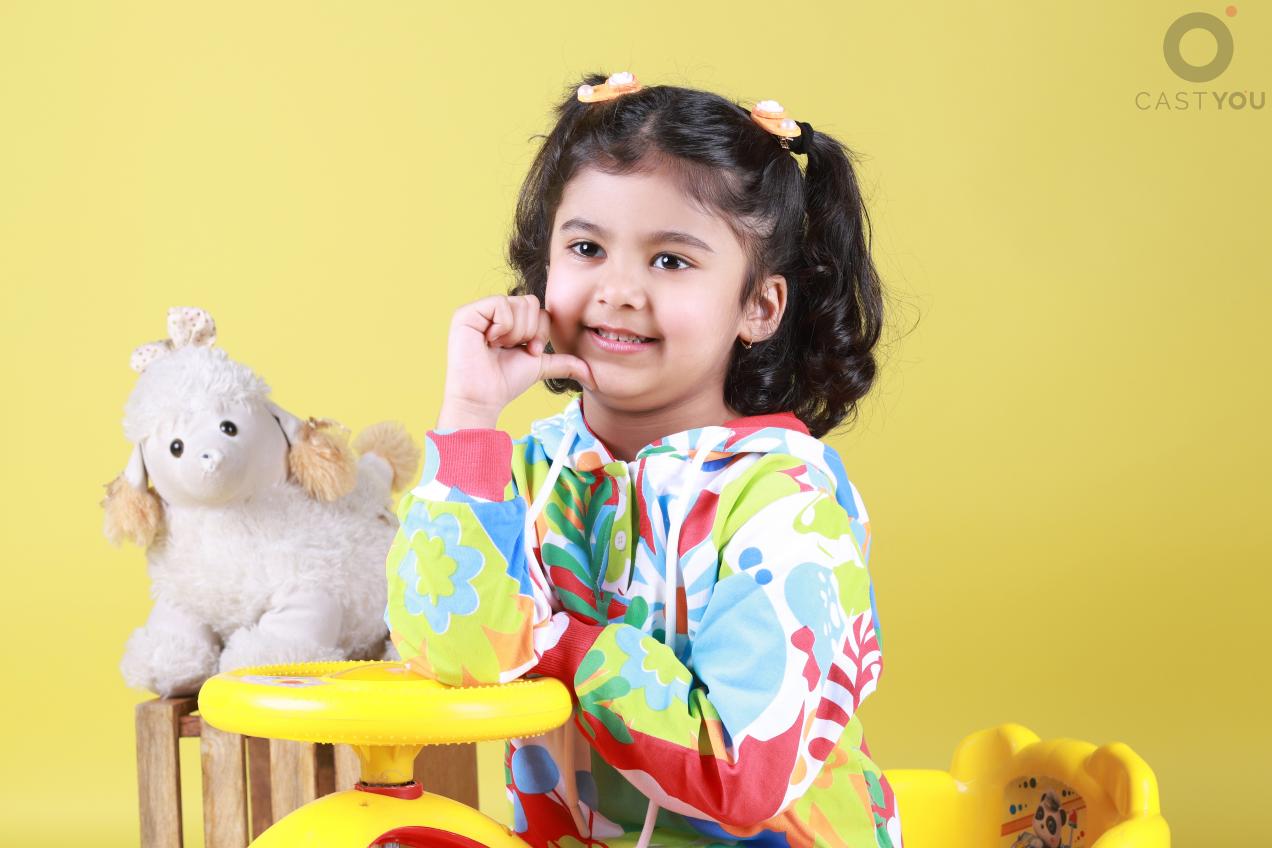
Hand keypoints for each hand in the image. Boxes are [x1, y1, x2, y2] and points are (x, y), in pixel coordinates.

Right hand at [439, 294, 594, 428]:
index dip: (540, 333)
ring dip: (515, 332)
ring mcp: (479, 311)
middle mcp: (493, 312)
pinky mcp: (466, 313)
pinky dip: (502, 327)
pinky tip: (489, 341)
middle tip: (513, 349)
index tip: (529, 351)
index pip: (540, 310)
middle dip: (529, 332)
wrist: (484, 398)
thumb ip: (564, 363)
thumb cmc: (506, 382)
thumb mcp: (540, 367)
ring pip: (518, 303)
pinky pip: (500, 304)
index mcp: (509, 319)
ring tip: (499, 347)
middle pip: (531, 303)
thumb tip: (593, 376)